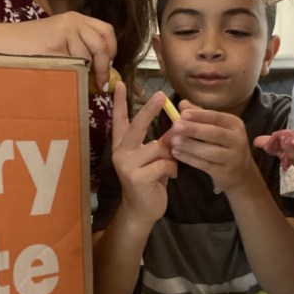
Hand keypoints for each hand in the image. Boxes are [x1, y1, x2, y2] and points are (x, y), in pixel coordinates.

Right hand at [0, 11, 117, 92]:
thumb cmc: (26, 48)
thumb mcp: (58, 41)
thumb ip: (78, 47)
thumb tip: (100, 71)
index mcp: (75, 19)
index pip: (106, 32)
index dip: (112, 51)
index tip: (108, 67)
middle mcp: (73, 21)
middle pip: (103, 45)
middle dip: (105, 67)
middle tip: (101, 84)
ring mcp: (64, 31)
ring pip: (89, 56)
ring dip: (89, 73)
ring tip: (83, 85)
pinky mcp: (55, 43)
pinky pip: (74, 64)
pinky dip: (74, 75)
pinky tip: (67, 80)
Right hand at [109, 83, 176, 223]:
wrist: (143, 210)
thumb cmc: (150, 181)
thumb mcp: (155, 158)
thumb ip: (159, 143)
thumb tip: (174, 129)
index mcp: (124, 146)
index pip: (120, 120)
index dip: (119, 103)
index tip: (119, 84)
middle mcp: (121, 152)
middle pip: (137, 126)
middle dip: (150, 110)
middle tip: (161, 95)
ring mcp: (127, 164)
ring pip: (159, 147)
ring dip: (171, 156)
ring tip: (169, 168)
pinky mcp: (136, 177)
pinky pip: (164, 163)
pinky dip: (172, 169)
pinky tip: (169, 177)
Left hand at [166, 105, 259, 192]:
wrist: (241, 173)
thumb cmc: (225, 145)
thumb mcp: (217, 128)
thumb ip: (200, 115)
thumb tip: (183, 103)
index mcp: (234, 124)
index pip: (217, 117)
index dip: (200, 115)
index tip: (183, 114)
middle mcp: (237, 139)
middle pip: (215, 133)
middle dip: (194, 129)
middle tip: (175, 126)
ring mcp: (233, 158)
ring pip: (210, 151)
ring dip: (190, 146)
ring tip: (174, 141)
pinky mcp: (225, 173)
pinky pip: (205, 165)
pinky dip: (190, 159)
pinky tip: (177, 153)